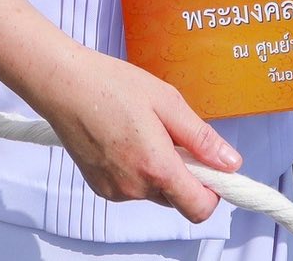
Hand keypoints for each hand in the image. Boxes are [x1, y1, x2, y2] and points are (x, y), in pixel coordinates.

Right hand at [28, 45, 239, 223]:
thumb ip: (200, 138)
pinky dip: (138, 169)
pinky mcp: (99, 186)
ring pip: (155, 191)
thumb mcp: (167, 102)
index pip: (199, 208)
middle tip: (172, 134)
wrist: (63, 84)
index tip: (212, 167)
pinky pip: (133, 186)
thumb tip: (230, 163)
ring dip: (160, 169)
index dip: (213, 191)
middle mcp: (134, 187)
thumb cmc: (112, 86)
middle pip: (178, 198)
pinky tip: (126, 137)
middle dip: (185, 173)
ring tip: (144, 130)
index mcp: (156, 167)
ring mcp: (114, 190)